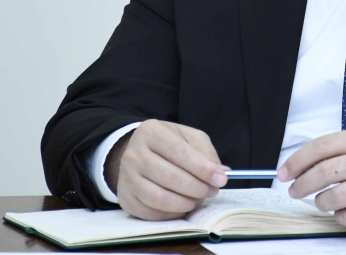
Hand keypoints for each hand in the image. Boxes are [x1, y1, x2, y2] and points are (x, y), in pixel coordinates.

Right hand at [106, 119, 228, 220]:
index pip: (179, 152)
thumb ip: (205, 152)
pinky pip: (150, 212)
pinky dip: (171, 213)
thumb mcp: (188, 137)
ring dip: (185, 203)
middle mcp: (134, 154)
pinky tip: (182, 206)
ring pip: (159, 198)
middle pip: (169, 177)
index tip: (221, 179)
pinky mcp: (124, 197)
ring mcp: (126, 177)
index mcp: (151, 132)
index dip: (202, 169)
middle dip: (197, 188)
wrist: (138, 152)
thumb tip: (221, 173)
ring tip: (198, 198)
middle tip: (212, 191)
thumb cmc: (169, 144)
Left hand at [277, 128, 345, 227]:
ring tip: (322, 202)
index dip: (298, 160)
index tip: (284, 172)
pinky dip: (340, 216)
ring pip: (336, 196)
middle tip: (294, 190)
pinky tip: (342, 211)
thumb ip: (339, 151)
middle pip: (326, 172)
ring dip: (321, 202)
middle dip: (303, 184)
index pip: (323, 146)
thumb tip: (300, 166)